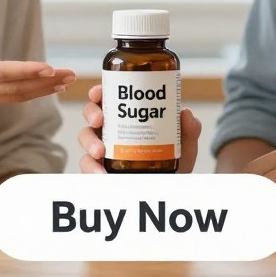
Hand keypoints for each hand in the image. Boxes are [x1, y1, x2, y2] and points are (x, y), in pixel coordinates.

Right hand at [0, 25, 74, 104]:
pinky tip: (47, 87)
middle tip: (70, 74)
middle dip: (44, 82)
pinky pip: (9, 97)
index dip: (26, 71)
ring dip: (42, 89)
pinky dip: (31, 92)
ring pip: (15, 96)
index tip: (48, 67)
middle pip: (14, 88)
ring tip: (66, 80)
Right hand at [77, 84, 201, 173]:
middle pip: (92, 113)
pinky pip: (87, 166)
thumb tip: (186, 113)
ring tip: (100, 152)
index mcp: (127, 115)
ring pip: (85, 138)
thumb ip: (190, 130)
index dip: (99, 91)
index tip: (99, 92)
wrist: (170, 185)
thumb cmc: (172, 160)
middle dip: (91, 113)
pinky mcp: (99, 168)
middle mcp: (111, 129)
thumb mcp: (185, 144)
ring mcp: (102, 149)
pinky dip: (91, 169)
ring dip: (89, 143)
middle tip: (100, 120)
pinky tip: (102, 174)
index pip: (109, 97)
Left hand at [246, 141, 275, 229]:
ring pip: (265, 206)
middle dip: (248, 205)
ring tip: (254, 228)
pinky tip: (274, 233)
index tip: (241, 200)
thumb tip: (257, 186)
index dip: (244, 187)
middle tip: (239, 219)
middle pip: (255, 189)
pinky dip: (274, 228)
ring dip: (262, 218)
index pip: (252, 170)